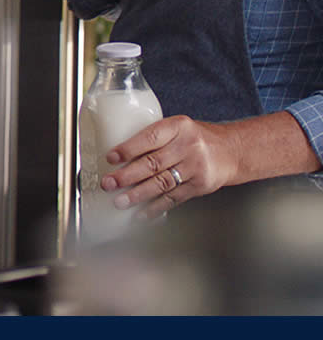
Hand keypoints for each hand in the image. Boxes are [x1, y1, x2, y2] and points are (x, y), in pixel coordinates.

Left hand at [100, 115, 241, 218]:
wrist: (232, 150)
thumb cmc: (197, 139)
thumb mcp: (179, 129)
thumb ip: (155, 139)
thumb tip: (119, 158)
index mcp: (178, 126)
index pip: (150, 137)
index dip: (128, 148)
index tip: (110, 158)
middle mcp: (187, 146)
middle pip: (153, 163)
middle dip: (127, 176)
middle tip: (108, 184)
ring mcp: (195, 167)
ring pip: (161, 183)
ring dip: (138, 195)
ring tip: (120, 202)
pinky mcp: (199, 185)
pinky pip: (173, 198)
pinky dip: (155, 207)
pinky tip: (141, 213)